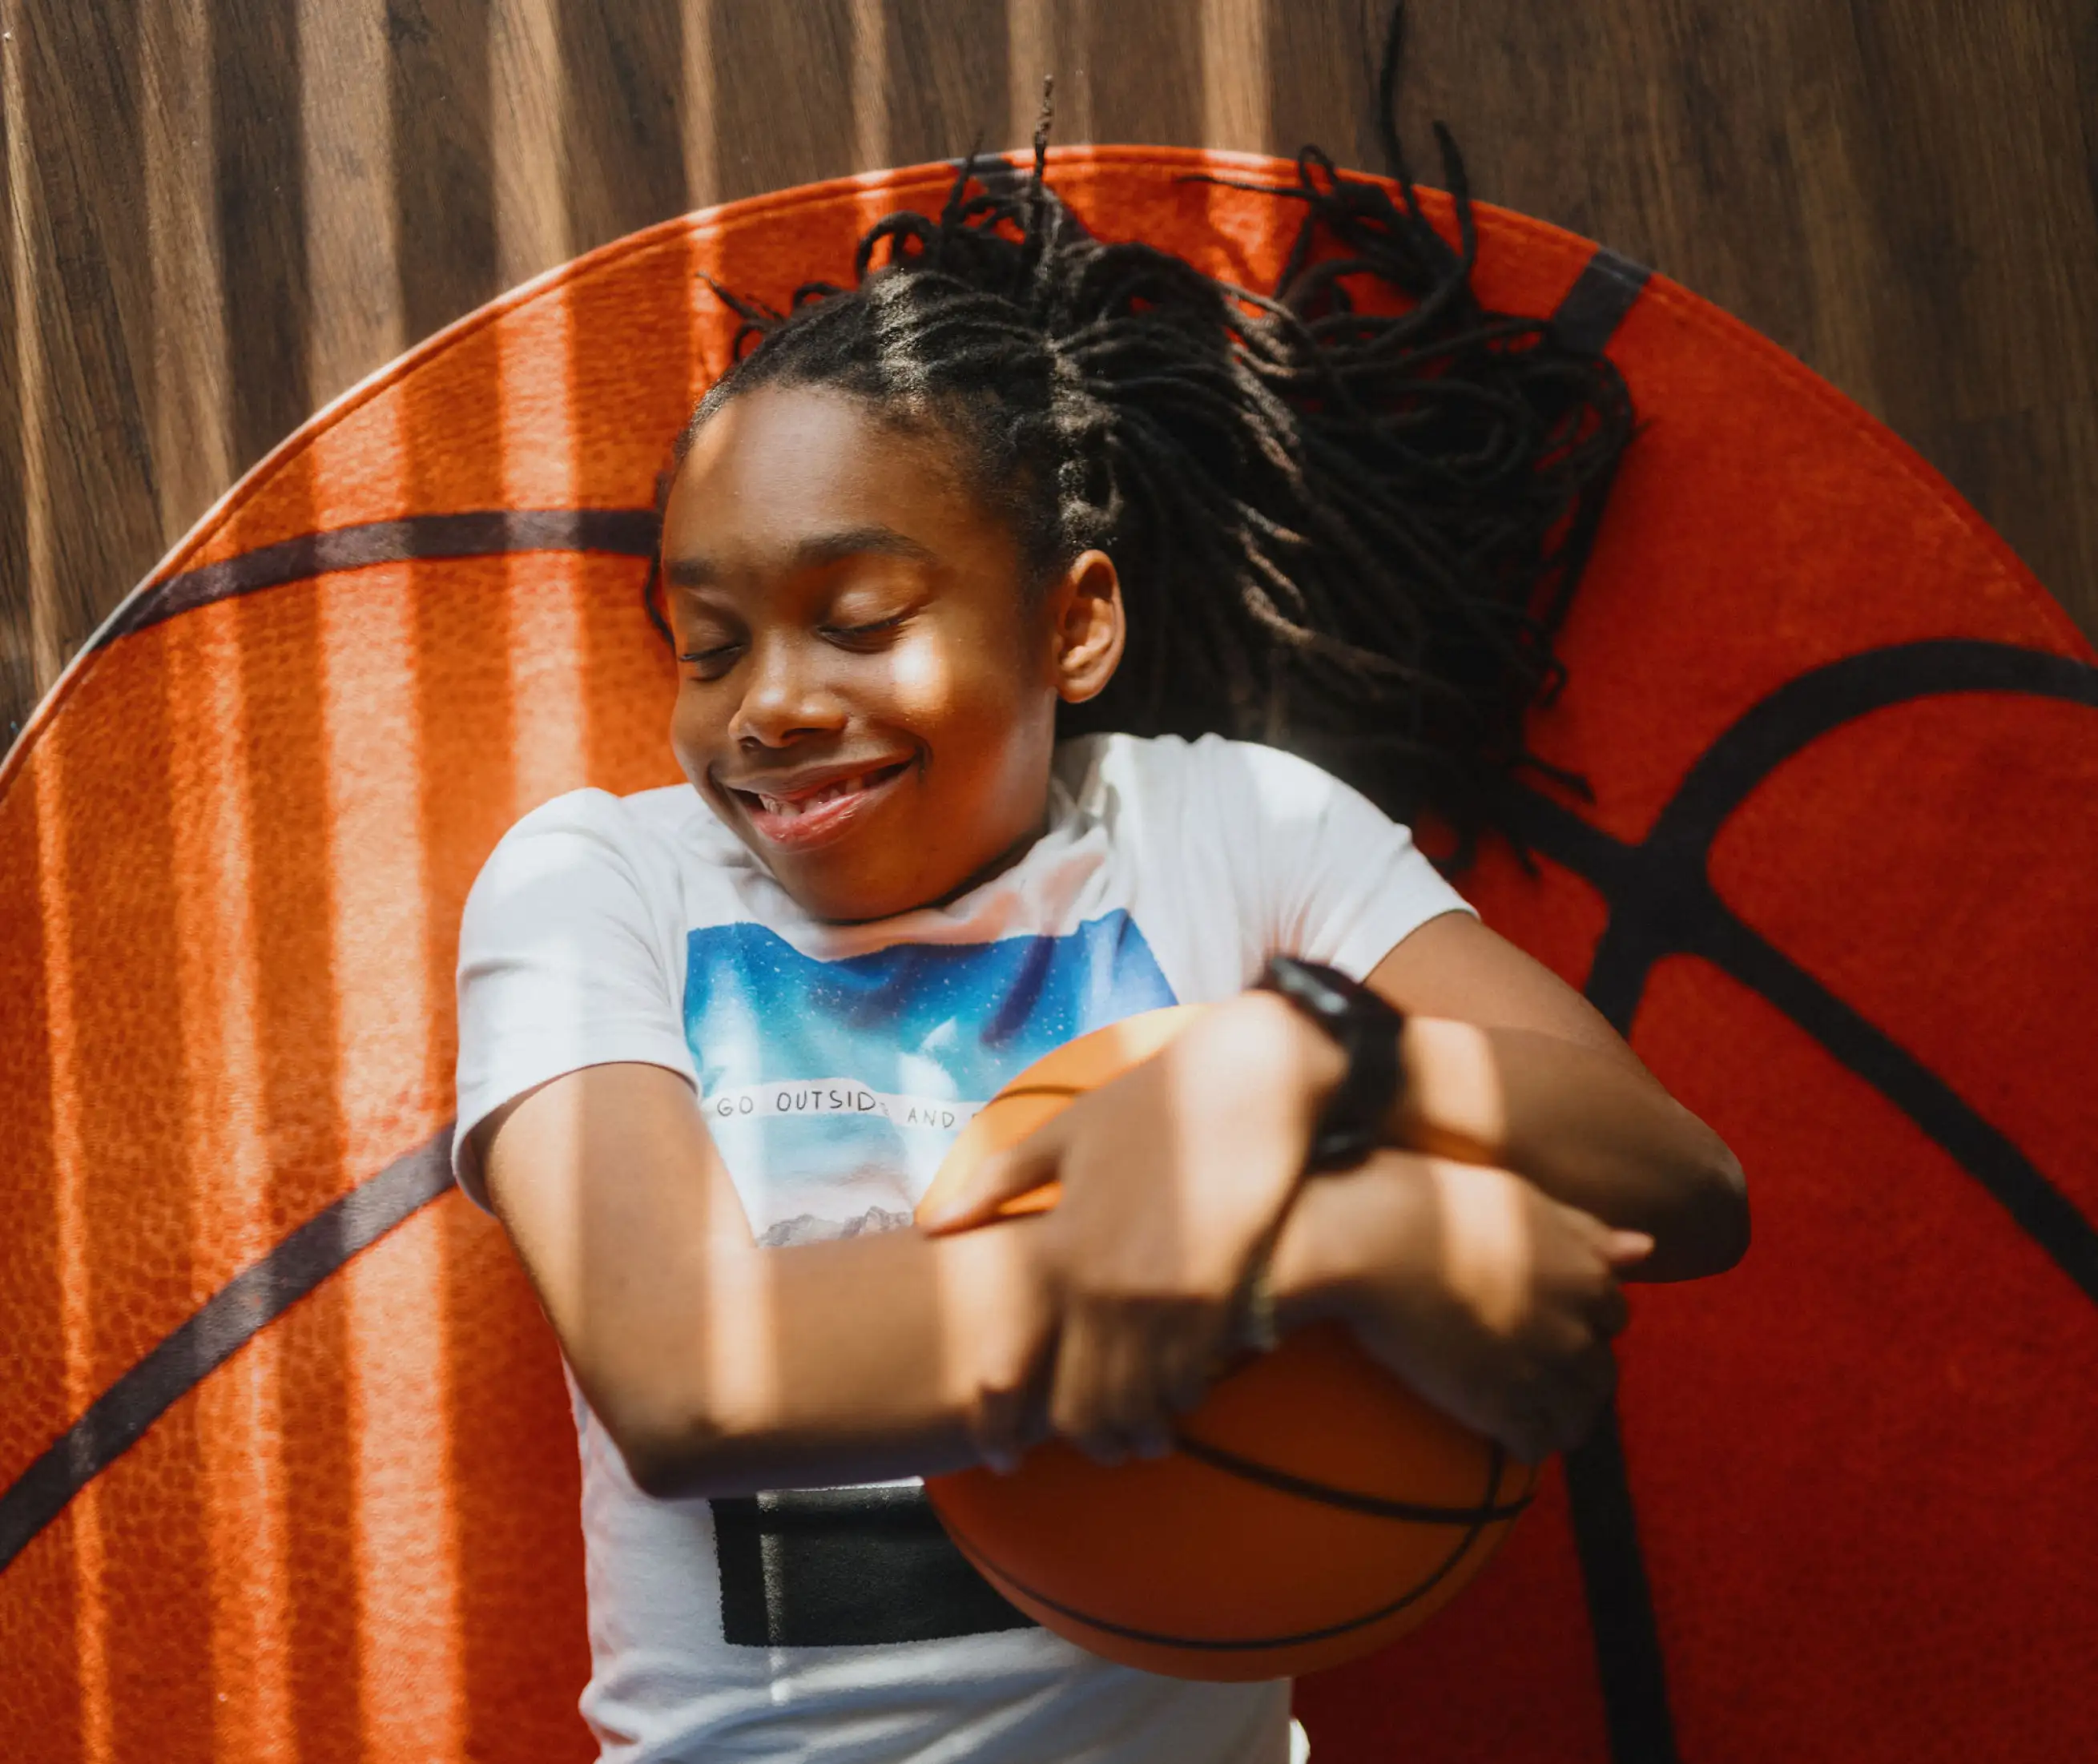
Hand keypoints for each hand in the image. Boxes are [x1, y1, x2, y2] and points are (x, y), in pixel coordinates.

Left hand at [921, 993, 1344, 1465]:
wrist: (1250, 1080)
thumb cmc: (1154, 1100)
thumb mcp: (1066, 1131)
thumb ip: (998, 1182)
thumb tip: (931, 1224)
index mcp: (1056, 1249)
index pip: (1009, 1366)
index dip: (996, 1423)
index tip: (1000, 1455)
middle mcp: (1102, 1285)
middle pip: (1079, 1409)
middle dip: (1084, 1443)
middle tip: (1092, 1452)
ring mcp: (1163, 1295)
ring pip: (1137, 1406)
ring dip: (1135, 1432)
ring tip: (1138, 1438)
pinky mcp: (1218, 1295)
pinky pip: (1192, 1378)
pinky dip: (1181, 1397)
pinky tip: (1182, 1396)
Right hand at [1316, 1150, 1651, 1462]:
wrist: (1375, 1239)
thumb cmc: (1440, 1203)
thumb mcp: (1523, 1200)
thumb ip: (1584, 1231)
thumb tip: (1645, 1249)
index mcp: (1587, 1276)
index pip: (1613, 1316)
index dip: (1582, 1320)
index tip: (1549, 1321)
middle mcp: (1575, 1329)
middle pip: (1600, 1372)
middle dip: (1578, 1375)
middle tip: (1535, 1370)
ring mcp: (1540, 1372)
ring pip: (1577, 1417)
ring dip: (1558, 1417)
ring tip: (1526, 1409)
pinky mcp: (1499, 1407)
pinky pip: (1536, 1444)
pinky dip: (1526, 1442)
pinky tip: (1500, 1429)